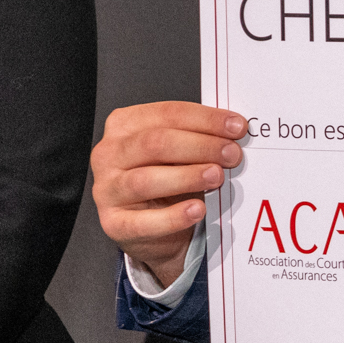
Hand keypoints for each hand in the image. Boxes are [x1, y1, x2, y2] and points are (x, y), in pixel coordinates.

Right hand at [92, 101, 247, 288]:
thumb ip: (196, 138)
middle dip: (200, 146)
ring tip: (216, 177)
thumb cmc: (165, 182)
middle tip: (232, 154)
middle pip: (156, 143)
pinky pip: (143, 222)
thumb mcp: (176, 153)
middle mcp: (109, 154)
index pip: (166, 114)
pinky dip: (174, 216)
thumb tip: (233, 131)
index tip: (236, 127)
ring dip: (187, 177)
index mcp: (124, 125)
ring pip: (146, 180)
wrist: (149, 228)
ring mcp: (107, 189)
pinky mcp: (113, 223)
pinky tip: (197, 209)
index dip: (205, 119)